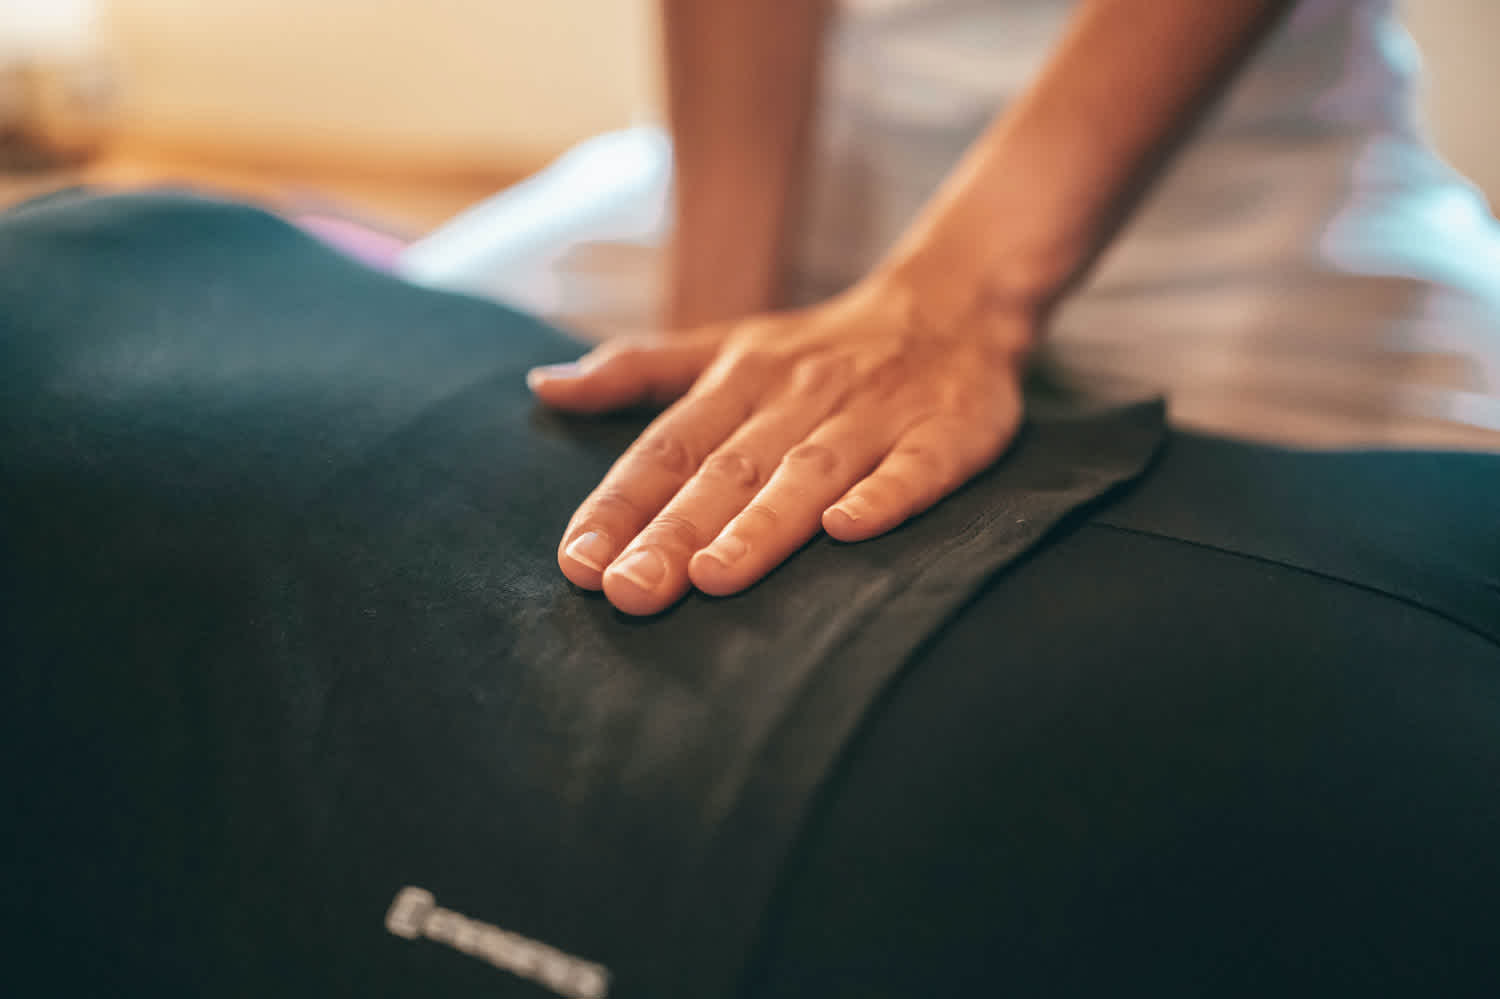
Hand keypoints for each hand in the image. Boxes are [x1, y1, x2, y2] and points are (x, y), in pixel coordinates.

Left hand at [527, 276, 1033, 614]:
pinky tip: (848, 530)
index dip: (620, 503)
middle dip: (675, 532)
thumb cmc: (819, 348)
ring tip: (713, 579)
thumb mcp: (724, 346)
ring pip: (809, 472)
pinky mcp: (945, 431)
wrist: (952, 304)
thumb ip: (637, 370)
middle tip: (627, 593)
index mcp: (740, 379)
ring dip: (761, 524)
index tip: (578, 562)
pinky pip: (914, 466)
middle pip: (729, 469)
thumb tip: (543, 387)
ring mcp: (873, 413)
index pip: (669, 446)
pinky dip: (884, 496)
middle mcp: (798, 396)